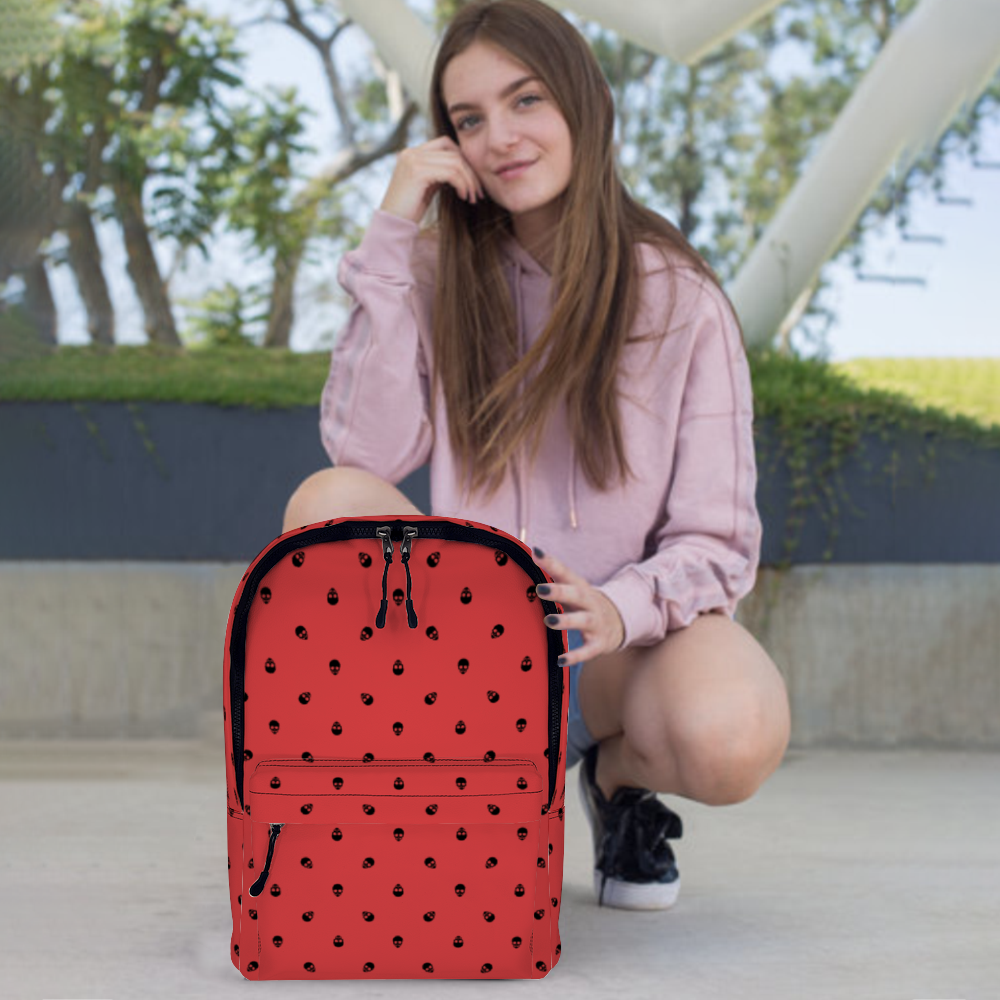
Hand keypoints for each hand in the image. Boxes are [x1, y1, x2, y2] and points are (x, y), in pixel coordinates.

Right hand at [379, 135, 485, 224]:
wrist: (392, 224)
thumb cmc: (410, 210)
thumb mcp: (427, 187)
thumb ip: (439, 173)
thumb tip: (461, 169)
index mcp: (412, 153)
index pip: (445, 144)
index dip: (463, 159)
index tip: (473, 180)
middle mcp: (411, 152)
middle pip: (453, 152)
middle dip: (470, 172)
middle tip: (479, 192)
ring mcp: (413, 160)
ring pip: (454, 162)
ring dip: (469, 181)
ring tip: (472, 197)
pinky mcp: (417, 172)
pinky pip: (450, 173)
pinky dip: (462, 184)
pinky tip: (463, 197)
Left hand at [532, 546, 625, 665]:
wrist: (619, 622)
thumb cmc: (584, 604)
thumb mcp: (573, 589)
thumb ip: (553, 578)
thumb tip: (528, 558)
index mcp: (580, 587)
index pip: (565, 572)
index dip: (551, 563)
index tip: (536, 553)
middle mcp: (590, 603)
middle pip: (577, 595)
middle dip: (559, 591)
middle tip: (540, 589)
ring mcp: (596, 623)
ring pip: (583, 621)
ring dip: (566, 621)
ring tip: (548, 621)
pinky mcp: (599, 643)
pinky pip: (588, 651)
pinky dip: (575, 656)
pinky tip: (560, 660)